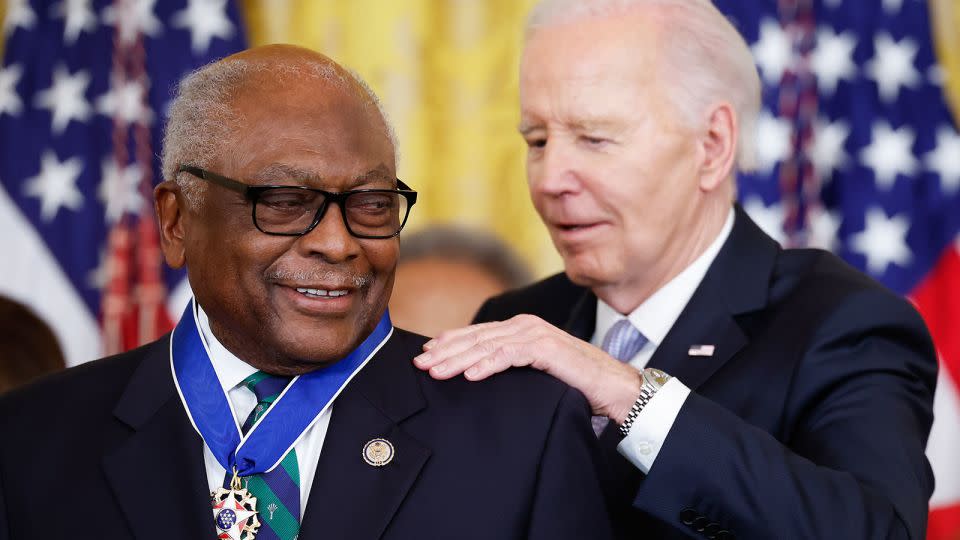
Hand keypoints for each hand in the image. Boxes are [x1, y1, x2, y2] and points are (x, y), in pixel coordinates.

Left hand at [413, 314, 641, 422]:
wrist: (614, 387)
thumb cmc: (575, 382)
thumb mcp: (534, 372)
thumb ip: (510, 365)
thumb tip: (477, 374)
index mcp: (521, 329)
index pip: (478, 334)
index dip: (450, 342)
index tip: (426, 354)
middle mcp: (526, 326)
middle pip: (477, 338)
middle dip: (446, 351)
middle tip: (420, 364)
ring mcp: (536, 335)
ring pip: (487, 345)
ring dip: (459, 359)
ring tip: (437, 372)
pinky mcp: (547, 349)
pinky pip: (510, 355)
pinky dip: (488, 364)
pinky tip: (470, 376)